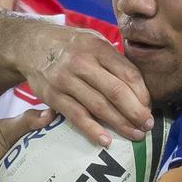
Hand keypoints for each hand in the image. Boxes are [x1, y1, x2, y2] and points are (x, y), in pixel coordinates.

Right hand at [22, 26, 152, 146]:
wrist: (31, 45)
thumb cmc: (71, 45)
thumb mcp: (93, 40)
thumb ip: (113, 59)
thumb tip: (139, 86)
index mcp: (98, 46)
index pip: (127, 73)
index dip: (142, 93)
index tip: (150, 107)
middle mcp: (82, 62)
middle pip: (116, 91)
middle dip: (136, 112)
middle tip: (148, 125)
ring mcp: (66, 80)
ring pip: (99, 106)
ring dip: (120, 124)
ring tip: (135, 135)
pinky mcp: (52, 96)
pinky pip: (76, 116)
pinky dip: (92, 130)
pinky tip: (106, 140)